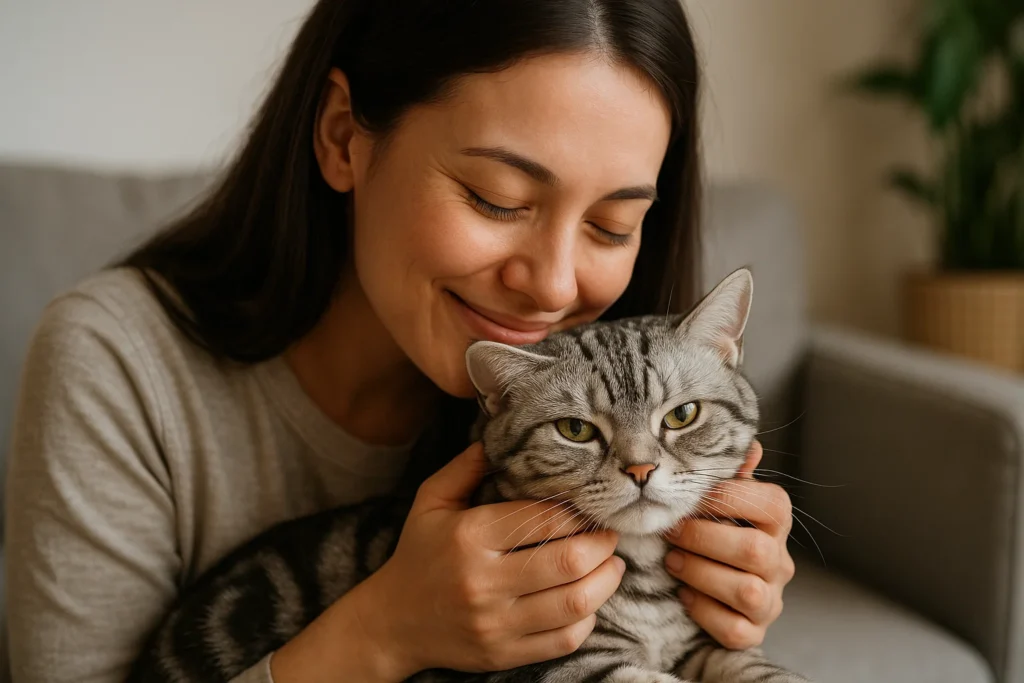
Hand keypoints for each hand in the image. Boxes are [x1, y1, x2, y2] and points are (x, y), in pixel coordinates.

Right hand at [356, 442, 625, 677]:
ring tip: (613, 565)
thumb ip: (467, 466)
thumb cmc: (418, 553)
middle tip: (611, 534)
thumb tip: (502, 436)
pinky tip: (588, 601)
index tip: (591, 507)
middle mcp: (483, 581)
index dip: (579, 512)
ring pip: (574, 604)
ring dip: (605, 581)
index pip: (544, 520)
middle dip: (602, 545)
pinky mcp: (503, 654)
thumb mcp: (431, 501)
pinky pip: (563, 640)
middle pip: (568, 561)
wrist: (391, 622)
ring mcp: (495, 623)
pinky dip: (587, 619)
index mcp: (469, 536)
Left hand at [663, 440, 795, 649]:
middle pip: (754, 550)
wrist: (709, 589)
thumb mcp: (718, 503)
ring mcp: (771, 601)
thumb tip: (751, 446)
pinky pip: (735, 628)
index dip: (728, 499)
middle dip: (704, 539)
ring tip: (672, 561)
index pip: (770, 504)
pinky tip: (684, 594)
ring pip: (747, 592)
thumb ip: (731, 477)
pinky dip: (704, 611)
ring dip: (701, 573)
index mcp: (776, 522)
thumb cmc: (711, 532)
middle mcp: (780, 562)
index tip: (692, 497)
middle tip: (670, 531)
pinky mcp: (754, 633)